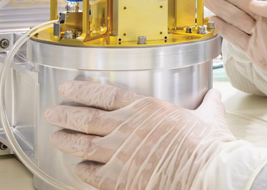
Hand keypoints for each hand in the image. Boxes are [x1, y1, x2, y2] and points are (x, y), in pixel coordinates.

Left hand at [45, 80, 266, 189]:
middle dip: (64, 114)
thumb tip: (214, 96)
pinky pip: (91, 173)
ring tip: (55, 138)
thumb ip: (208, 105)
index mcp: (147, 109)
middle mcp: (127, 128)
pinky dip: (81, 169)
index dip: (82, 90)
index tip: (67, 88)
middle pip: (85, 118)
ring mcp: (120, 154)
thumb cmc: (208, 147)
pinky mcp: (119, 179)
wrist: (207, 173)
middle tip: (53, 113)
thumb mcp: (210, 117)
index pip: (104, 95)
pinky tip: (78, 167)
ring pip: (82, 144)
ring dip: (65, 140)